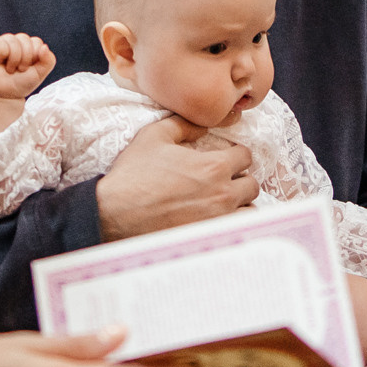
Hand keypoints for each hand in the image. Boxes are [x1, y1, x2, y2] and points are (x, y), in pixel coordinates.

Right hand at [0, 33, 55, 100]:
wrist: (3, 96)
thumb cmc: (21, 84)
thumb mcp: (40, 73)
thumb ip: (49, 60)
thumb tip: (44, 46)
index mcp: (29, 46)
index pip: (36, 42)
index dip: (34, 57)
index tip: (28, 69)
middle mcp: (16, 42)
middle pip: (25, 39)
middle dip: (24, 58)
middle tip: (19, 70)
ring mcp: (3, 42)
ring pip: (12, 40)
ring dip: (13, 59)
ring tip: (9, 69)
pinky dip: (1, 54)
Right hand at [94, 116, 256, 241]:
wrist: (114, 213)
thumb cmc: (133, 175)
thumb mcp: (154, 136)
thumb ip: (184, 126)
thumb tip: (203, 126)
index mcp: (213, 167)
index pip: (246, 157)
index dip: (236, 155)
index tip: (226, 159)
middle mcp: (222, 195)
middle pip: (252, 185)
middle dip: (241, 180)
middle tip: (225, 181)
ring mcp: (217, 221)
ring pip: (249, 212)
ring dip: (240, 205)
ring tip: (224, 204)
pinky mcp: (208, 240)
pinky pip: (234, 233)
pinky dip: (232, 226)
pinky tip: (218, 222)